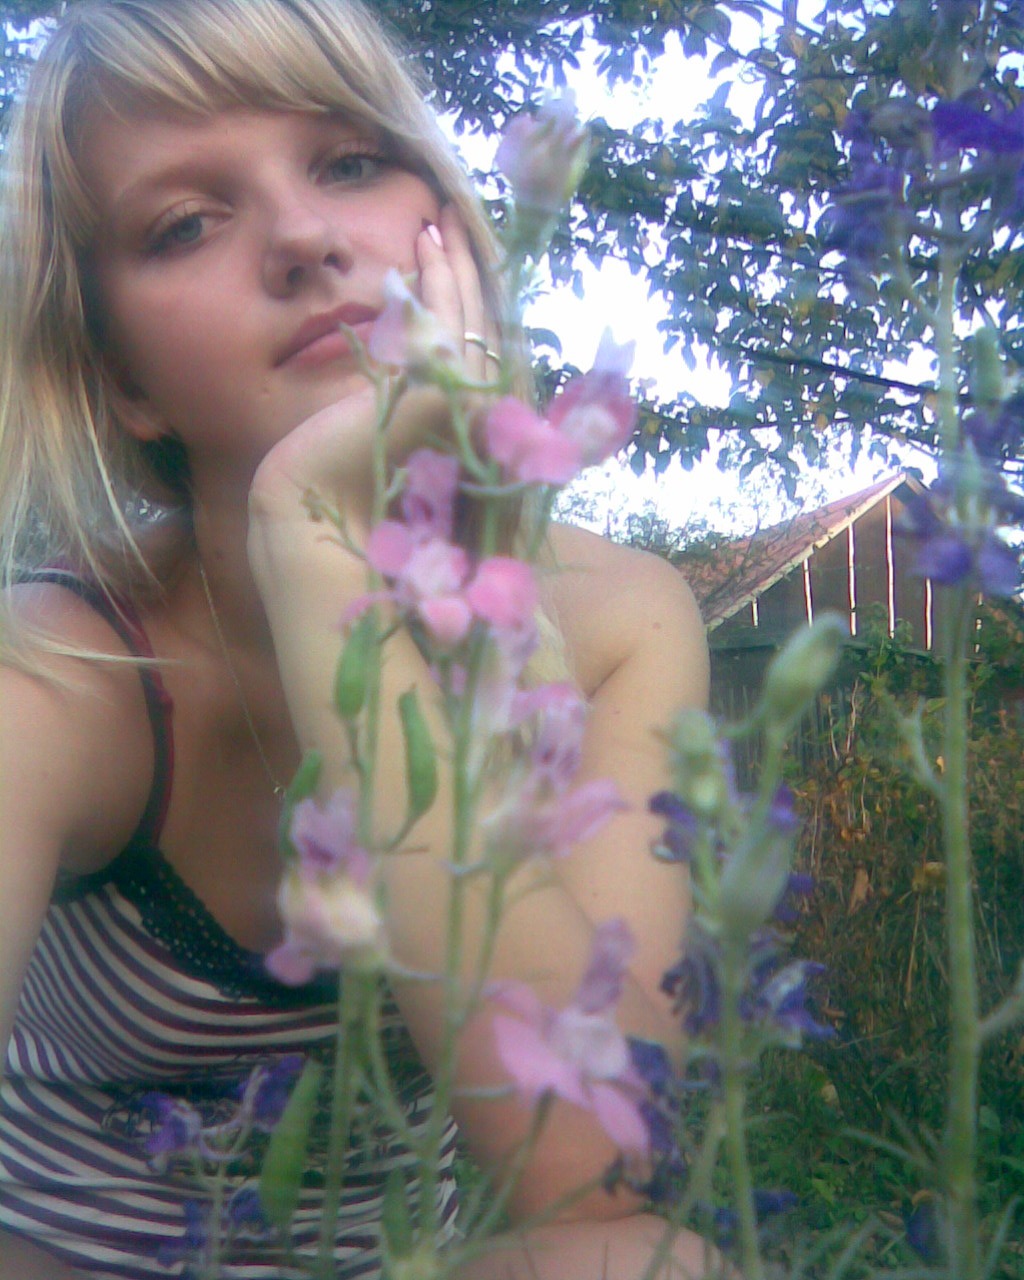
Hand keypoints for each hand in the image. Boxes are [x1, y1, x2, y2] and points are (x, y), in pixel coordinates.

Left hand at [249, 207, 498, 529]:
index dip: (466, 296)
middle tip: (448, 219)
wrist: (321, 499)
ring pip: (466, 315)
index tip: (448, 254)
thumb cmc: (343, 471)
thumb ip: (413, 387)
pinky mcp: (440, 390)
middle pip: (477, 322)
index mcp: (469, 421)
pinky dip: (436, 280)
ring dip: (451, 264)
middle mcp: (478, 413)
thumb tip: (413, 351)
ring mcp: (465, 402)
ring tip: (435, 222)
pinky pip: (445, 321)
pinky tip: (421, 247)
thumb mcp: (388, 418)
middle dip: (464, 268)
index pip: (476, 344)